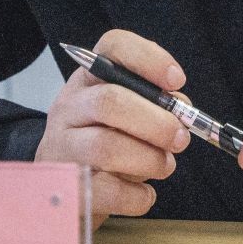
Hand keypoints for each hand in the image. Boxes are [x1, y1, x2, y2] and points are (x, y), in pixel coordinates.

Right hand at [35, 29, 190, 227]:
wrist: (65, 190)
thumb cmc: (105, 145)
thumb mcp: (126, 117)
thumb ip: (155, 106)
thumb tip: (182, 107)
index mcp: (88, 80)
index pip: (112, 47)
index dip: (148, 59)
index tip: (176, 80)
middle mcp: (69, 107)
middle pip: (110, 101)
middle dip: (156, 122)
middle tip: (180, 138)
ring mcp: (61, 147)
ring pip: (106, 146)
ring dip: (148, 159)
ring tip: (164, 166)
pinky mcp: (66, 187)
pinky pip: (107, 190)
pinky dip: (136, 195)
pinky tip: (143, 194)